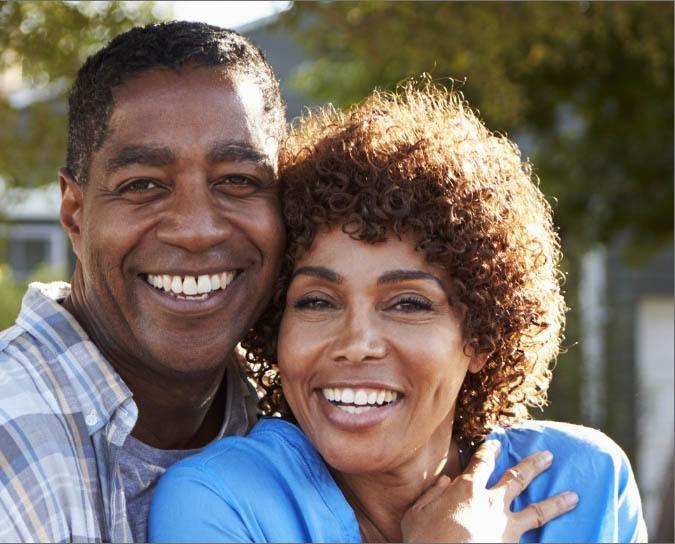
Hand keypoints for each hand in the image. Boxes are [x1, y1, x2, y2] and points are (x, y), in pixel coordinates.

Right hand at [400, 440, 578, 542]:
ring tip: (574, 496)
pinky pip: (535, 542)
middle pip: (517, 478)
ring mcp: (506, 528)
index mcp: (467, 490)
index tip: (497, 443)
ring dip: (556, 502)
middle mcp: (491, 503)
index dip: (489, 450)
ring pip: (537, 510)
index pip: (481, 462)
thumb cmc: (424, 540)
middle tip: (548, 456)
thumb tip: (444, 482)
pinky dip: (550, 541)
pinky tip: (566, 541)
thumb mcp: (416, 514)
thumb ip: (431, 495)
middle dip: (533, 465)